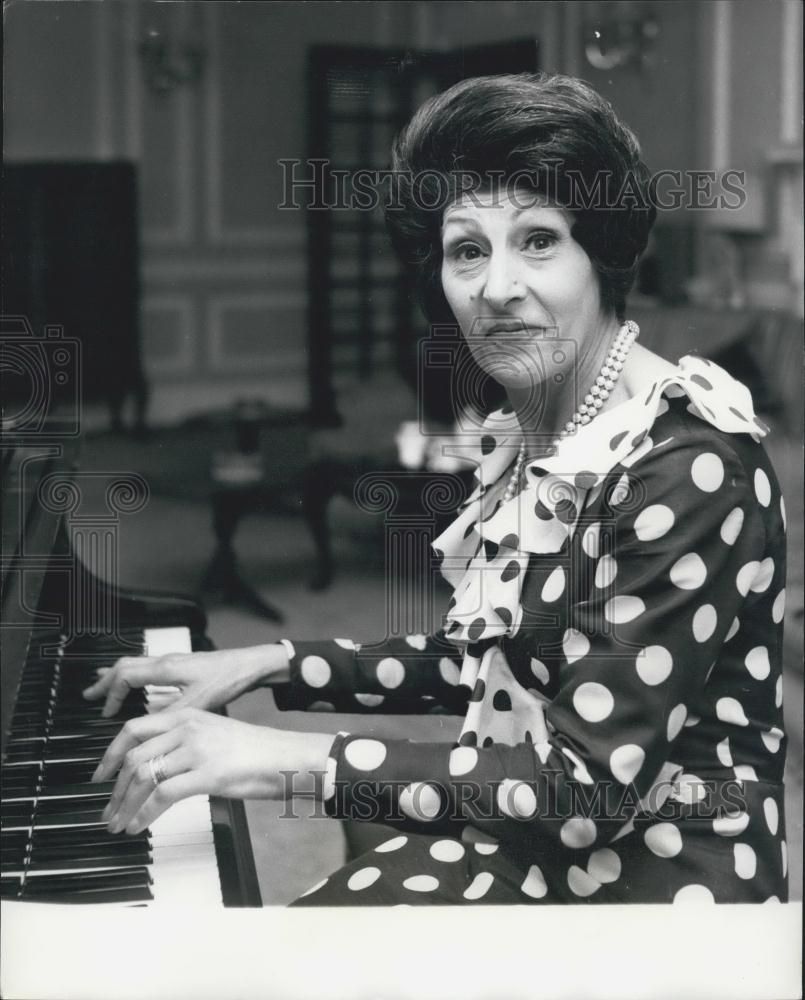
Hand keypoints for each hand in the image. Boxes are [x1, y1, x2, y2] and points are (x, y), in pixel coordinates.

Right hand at [82, 644, 288, 716]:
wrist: (250, 666)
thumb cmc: (228, 679)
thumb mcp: (198, 703)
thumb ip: (170, 714)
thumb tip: (146, 730)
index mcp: (166, 668)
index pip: (126, 676)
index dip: (111, 694)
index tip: (105, 713)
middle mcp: (166, 662)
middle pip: (125, 665)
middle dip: (105, 681)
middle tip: (89, 695)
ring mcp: (174, 662)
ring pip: (137, 664)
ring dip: (118, 677)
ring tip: (103, 687)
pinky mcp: (183, 667)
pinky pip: (149, 668)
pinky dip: (136, 677)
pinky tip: (138, 688)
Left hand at [93, 708, 333, 833]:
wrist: (288, 757)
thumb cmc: (256, 752)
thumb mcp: (214, 736)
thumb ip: (184, 744)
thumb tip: (155, 770)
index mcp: (188, 715)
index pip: (134, 729)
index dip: (111, 754)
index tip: (101, 776)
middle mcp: (188, 728)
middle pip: (135, 756)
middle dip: (114, 788)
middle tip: (107, 809)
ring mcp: (197, 750)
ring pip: (144, 777)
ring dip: (125, 805)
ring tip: (119, 823)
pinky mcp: (208, 774)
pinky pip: (163, 796)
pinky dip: (144, 814)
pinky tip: (139, 826)